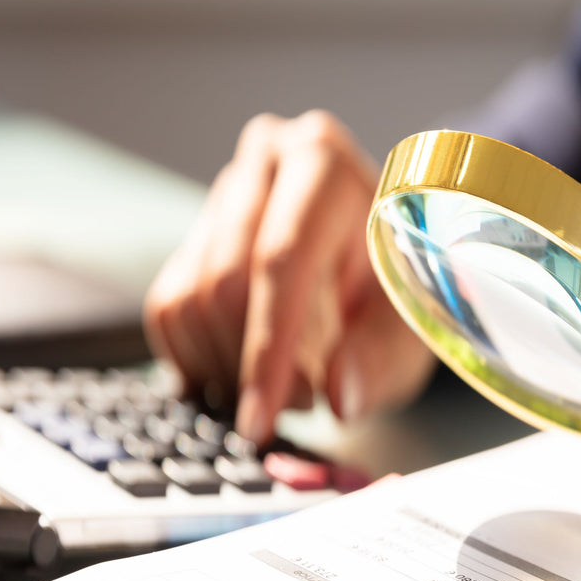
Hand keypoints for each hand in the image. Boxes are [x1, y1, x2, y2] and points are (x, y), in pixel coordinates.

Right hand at [144, 110, 435, 441]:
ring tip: (286, 383)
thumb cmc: (401, 289)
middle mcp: (266, 164)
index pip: (281, 259)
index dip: (267, 346)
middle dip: (253, 363)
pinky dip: (198, 359)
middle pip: (225, 281)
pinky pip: (168, 310)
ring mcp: (223, 196)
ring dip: (228, 366)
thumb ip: (380, 358)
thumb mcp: (412, 325)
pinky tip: (248, 370)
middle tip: (299, 404)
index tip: (260, 416)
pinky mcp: (194, 234)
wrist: (378, 268)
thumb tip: (338, 395)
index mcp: (327, 167)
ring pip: (190, 300)